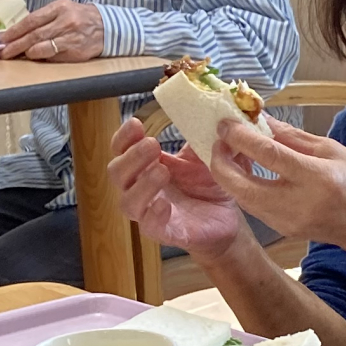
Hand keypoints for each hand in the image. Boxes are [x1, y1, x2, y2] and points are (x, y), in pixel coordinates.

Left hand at [1, 0, 106, 61]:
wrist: (107, 27)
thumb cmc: (80, 18)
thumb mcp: (62, 10)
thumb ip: (44, 18)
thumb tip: (20, 31)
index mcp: (59, 7)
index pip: (32, 19)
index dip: (16, 30)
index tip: (4, 38)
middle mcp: (66, 21)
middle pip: (35, 34)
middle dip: (17, 44)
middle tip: (5, 51)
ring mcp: (72, 37)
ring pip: (43, 47)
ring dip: (28, 52)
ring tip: (17, 55)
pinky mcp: (77, 51)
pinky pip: (55, 56)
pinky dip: (43, 58)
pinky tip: (36, 58)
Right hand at [109, 116, 245, 257]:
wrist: (229, 220)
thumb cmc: (210, 185)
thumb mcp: (210, 155)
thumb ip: (211, 135)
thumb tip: (223, 112)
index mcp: (148, 165)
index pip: (121, 148)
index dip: (123, 136)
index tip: (136, 123)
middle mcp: (143, 187)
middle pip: (116, 172)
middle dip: (131, 156)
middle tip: (153, 145)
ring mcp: (151, 211)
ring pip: (127, 201)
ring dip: (141, 184)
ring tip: (162, 171)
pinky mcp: (166, 232)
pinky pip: (148, 226)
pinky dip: (153, 215)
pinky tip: (165, 205)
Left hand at [206, 116, 345, 259]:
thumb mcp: (332, 150)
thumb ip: (292, 136)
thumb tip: (261, 119)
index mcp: (317, 178)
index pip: (268, 155)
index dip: (240, 137)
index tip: (225, 122)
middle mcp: (298, 203)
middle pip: (241, 185)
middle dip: (221, 160)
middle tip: (220, 139)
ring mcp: (288, 221)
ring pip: (241, 197)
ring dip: (228, 173)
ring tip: (230, 150)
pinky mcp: (283, 230)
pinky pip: (252, 205)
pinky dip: (242, 185)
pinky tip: (244, 169)